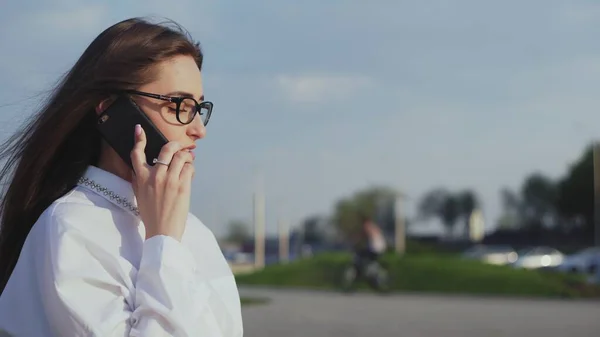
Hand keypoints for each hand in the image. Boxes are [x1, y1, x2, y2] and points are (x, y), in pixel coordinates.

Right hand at [130, 124, 194, 240]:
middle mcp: (154, 176)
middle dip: (175, 145)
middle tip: (180, 147)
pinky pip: (189, 168)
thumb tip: (143, 167)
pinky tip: (190, 173)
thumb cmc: (151, 214)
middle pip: (166, 149)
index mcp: (141, 178)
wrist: (162, 231)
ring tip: (188, 161)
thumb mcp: (139, 195)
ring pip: (181, 156)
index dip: (138, 139)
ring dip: (187, 157)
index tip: (139, 129)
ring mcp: (169, 180)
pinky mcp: (182, 186)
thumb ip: (139, 179)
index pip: (136, 154)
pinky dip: (191, 168)